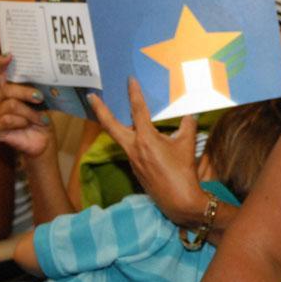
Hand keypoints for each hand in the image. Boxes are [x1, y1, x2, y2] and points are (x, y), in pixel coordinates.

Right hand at [0, 53, 54, 157]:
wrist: (42, 141)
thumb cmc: (40, 120)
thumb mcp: (41, 102)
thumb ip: (37, 89)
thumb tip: (47, 74)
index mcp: (7, 91)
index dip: (0, 64)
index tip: (10, 55)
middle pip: (7, 89)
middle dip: (26, 92)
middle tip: (40, 98)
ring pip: (11, 105)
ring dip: (30, 113)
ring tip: (42, 120)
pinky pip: (8, 120)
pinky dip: (22, 122)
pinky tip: (28, 126)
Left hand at [88, 78, 206, 227]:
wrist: (179, 200)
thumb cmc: (183, 172)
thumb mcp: (187, 145)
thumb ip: (187, 125)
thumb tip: (189, 114)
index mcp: (145, 139)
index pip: (138, 110)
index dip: (134, 93)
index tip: (130, 80)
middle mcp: (133, 148)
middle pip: (111, 126)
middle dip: (100, 110)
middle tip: (91, 96)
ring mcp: (132, 160)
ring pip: (120, 137)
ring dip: (116, 124)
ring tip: (114, 113)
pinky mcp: (136, 169)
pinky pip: (131, 149)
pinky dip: (132, 139)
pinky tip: (141, 138)